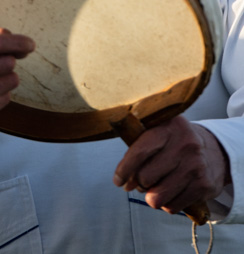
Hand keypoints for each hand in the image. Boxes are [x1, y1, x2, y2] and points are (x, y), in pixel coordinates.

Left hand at [113, 116, 230, 214]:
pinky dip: (166, 203)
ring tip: (155, 187)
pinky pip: (172, 207)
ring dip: (151, 196)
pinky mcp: (204, 185)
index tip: (118, 180)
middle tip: (143, 179)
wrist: (215, 150)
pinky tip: (171, 191)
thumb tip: (123, 182)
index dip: (124, 169)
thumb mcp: (159, 133)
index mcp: (169, 126)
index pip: (140, 151)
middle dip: (139, 182)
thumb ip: (138, 150)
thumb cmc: (175, 143)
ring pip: (158, 196)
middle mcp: (185, 144)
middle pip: (146, 177)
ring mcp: (196, 165)